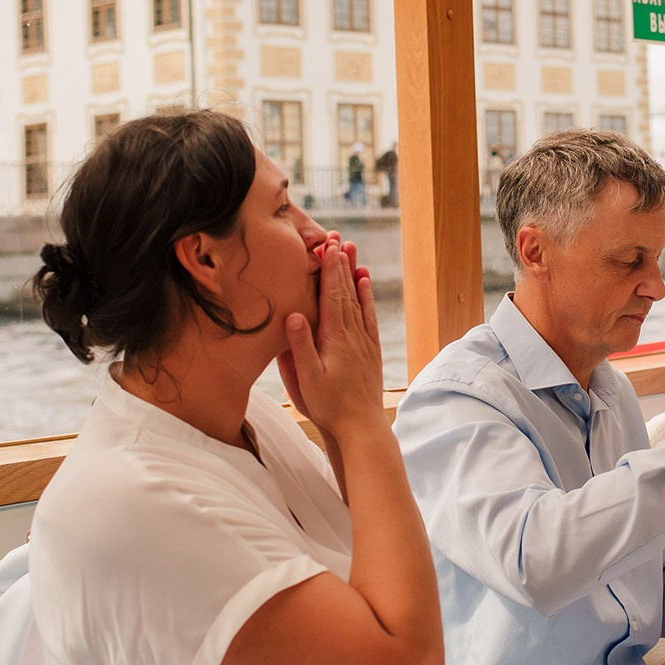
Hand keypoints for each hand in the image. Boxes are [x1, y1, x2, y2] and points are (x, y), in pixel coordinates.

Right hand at [277, 233, 384, 434]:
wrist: (360, 425)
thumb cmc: (328, 405)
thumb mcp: (307, 379)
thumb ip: (301, 346)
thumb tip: (294, 314)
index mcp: (335, 338)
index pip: (332, 296)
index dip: (330, 270)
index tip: (327, 247)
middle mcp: (353, 334)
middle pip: (346, 291)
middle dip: (340, 264)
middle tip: (336, 239)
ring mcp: (363, 340)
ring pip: (359, 299)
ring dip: (353, 274)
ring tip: (350, 251)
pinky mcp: (370, 349)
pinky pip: (369, 315)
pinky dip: (366, 296)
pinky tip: (364, 283)